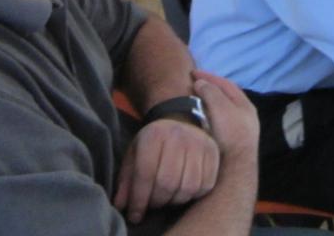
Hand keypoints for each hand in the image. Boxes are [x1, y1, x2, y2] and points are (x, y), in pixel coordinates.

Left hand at [114, 106, 220, 222]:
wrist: (180, 119)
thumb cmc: (153, 142)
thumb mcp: (134, 154)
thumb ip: (126, 180)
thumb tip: (121, 205)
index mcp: (154, 135)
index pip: (145, 173)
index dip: (139, 199)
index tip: (135, 215)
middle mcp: (177, 136)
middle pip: (167, 182)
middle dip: (157, 201)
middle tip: (152, 205)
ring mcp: (198, 143)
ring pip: (188, 187)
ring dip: (175, 201)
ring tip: (167, 198)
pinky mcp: (213, 152)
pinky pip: (206, 185)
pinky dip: (193, 195)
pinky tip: (183, 191)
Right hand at [193, 70, 257, 162]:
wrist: (234, 167)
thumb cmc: (230, 133)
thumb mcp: (220, 106)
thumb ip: (210, 91)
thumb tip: (200, 83)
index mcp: (246, 105)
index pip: (226, 84)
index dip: (210, 76)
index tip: (193, 73)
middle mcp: (245, 117)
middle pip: (225, 97)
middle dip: (209, 89)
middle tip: (192, 86)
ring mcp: (238, 131)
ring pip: (221, 111)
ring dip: (207, 104)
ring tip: (192, 101)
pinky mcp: (230, 144)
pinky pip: (217, 123)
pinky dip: (207, 117)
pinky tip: (197, 119)